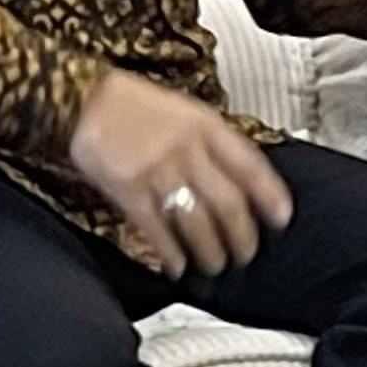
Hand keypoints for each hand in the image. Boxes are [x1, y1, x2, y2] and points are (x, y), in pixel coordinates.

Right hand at [67, 71, 291, 278]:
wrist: (84, 100)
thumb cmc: (137, 106)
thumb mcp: (185, 112)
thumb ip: (213, 143)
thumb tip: (242, 179)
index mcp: (206, 126)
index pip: (249, 166)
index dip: (270, 196)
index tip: (282, 218)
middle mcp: (187, 150)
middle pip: (227, 202)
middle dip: (241, 236)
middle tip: (246, 254)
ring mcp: (157, 171)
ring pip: (197, 221)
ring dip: (210, 250)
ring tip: (216, 265)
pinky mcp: (128, 190)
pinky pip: (157, 229)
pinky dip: (170, 252)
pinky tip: (177, 266)